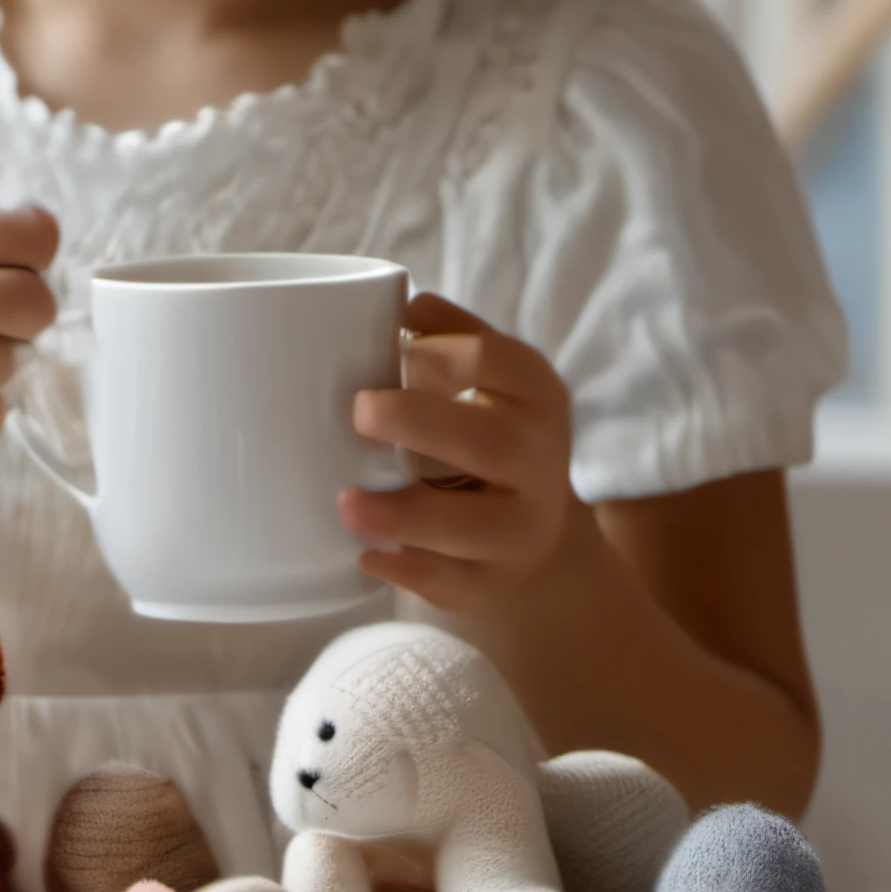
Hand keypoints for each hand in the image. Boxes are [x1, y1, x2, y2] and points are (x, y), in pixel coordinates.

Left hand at [342, 294, 579, 609]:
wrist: (545, 551)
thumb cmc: (498, 445)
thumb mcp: (498, 388)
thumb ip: (455, 339)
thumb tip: (404, 303)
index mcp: (538, 399)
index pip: (496, 361)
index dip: (440, 352)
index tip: (393, 351)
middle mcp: (539, 464)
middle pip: (487, 442)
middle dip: (417, 423)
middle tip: (359, 412)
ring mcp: (520, 533)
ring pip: (469, 527)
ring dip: (402, 515)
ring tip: (345, 504)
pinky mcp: (491, 587)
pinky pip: (445, 583)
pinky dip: (402, 570)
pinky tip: (365, 555)